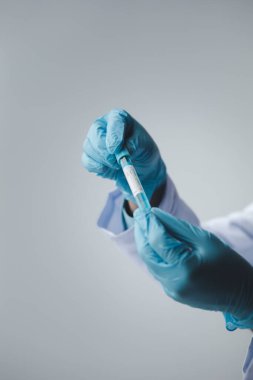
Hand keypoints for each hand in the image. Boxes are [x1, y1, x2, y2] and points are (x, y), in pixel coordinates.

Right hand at [82, 109, 165, 201]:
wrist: (140, 166)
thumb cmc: (142, 151)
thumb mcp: (145, 146)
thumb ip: (133, 145)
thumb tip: (121, 152)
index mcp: (119, 118)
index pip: (114, 121)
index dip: (113, 135)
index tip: (115, 149)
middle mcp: (103, 126)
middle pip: (96, 134)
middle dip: (106, 151)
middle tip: (117, 162)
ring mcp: (94, 140)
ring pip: (90, 149)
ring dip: (104, 161)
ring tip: (117, 165)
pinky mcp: (90, 155)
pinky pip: (87, 162)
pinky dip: (98, 168)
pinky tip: (108, 169)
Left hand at [134, 207, 252, 328]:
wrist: (242, 295)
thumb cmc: (229, 265)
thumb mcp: (205, 240)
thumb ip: (177, 227)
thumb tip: (156, 215)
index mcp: (185, 268)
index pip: (158, 241)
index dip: (149, 223)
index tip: (143, 209)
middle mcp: (174, 283)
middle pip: (148, 253)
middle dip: (142, 233)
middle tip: (140, 215)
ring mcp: (172, 291)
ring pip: (150, 262)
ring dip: (146, 243)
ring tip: (146, 225)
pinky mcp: (173, 293)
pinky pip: (158, 270)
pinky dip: (155, 254)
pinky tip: (157, 242)